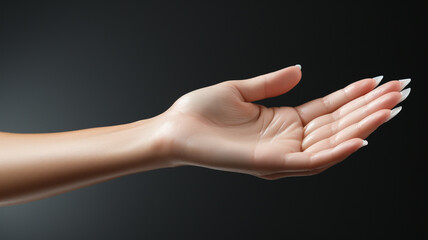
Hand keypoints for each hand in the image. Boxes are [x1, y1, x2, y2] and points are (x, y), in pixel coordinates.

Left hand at [156, 65, 409, 178]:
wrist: (174, 128)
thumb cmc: (201, 112)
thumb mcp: (241, 91)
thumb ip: (272, 83)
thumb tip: (300, 69)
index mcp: (283, 122)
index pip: (328, 109)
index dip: (353, 96)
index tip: (377, 81)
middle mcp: (287, 140)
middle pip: (337, 124)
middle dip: (369, 108)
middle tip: (399, 91)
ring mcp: (280, 154)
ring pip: (331, 142)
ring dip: (362, 126)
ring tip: (389, 108)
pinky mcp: (270, 163)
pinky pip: (311, 161)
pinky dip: (338, 151)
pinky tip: (361, 137)